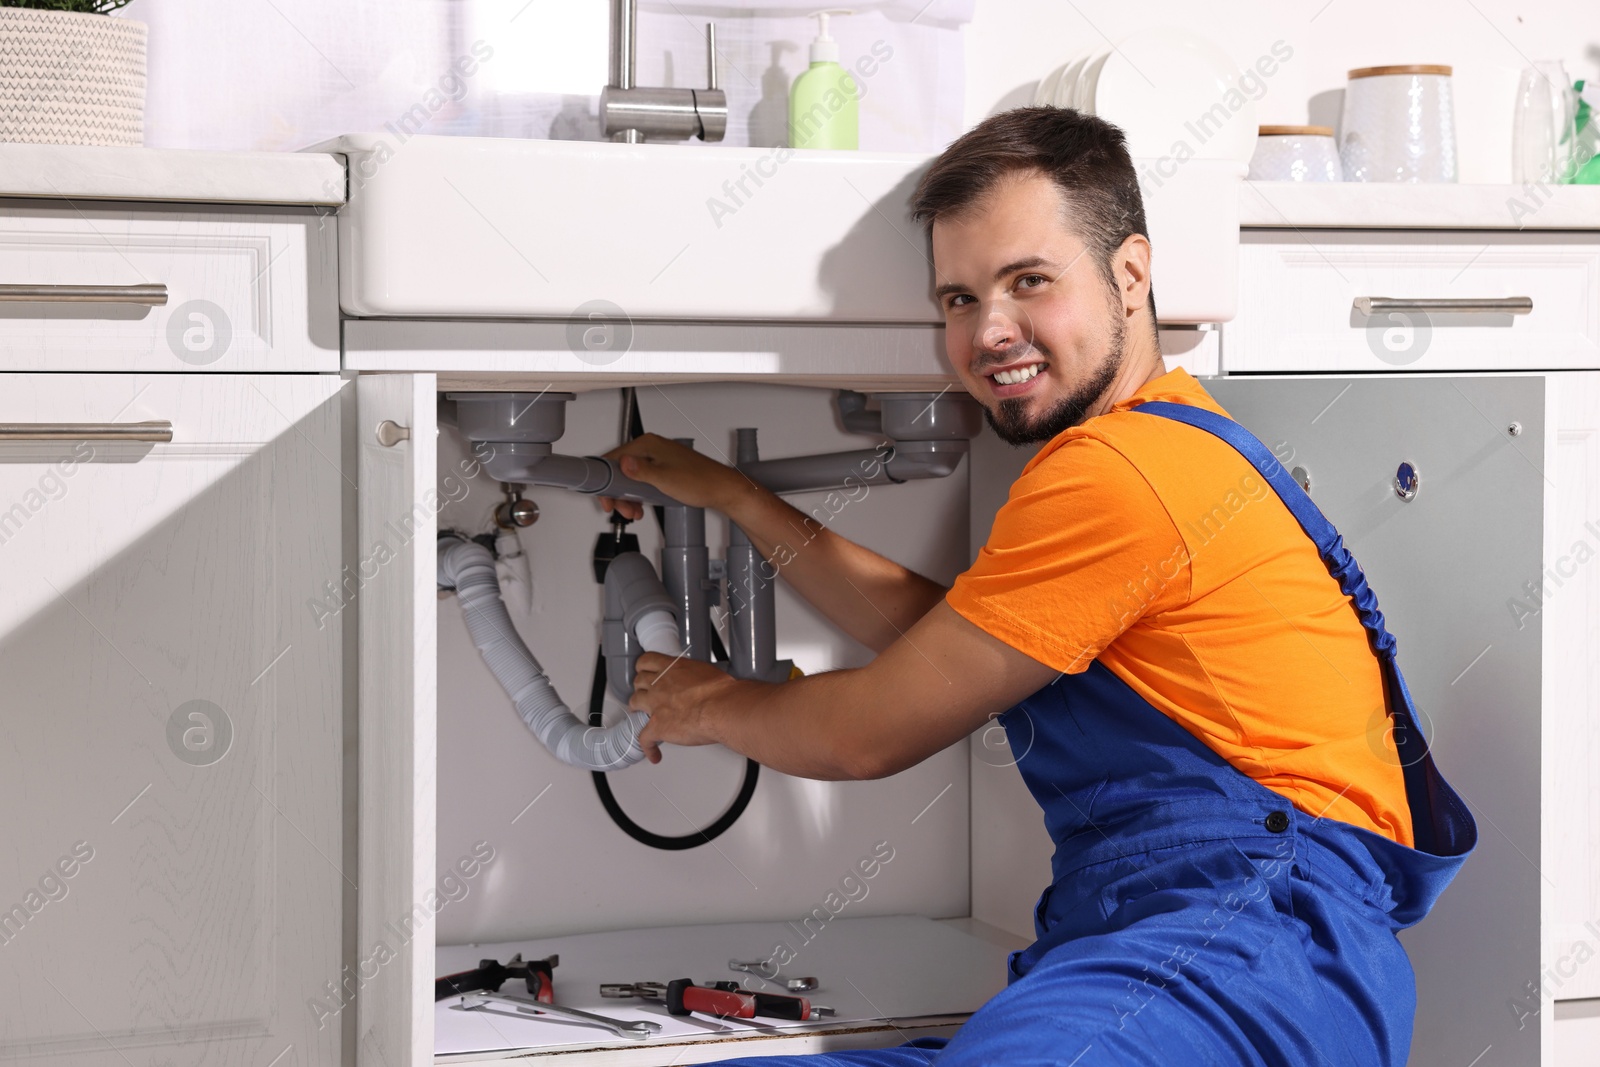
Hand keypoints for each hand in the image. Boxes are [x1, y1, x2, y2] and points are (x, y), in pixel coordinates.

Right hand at [599, 433, 751, 520]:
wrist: (722, 490)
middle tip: (621, 509)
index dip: (606, 481)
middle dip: (618, 493)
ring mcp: (658, 458)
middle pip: (621, 469)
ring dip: (628, 497)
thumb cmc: (700, 482)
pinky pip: (642, 481)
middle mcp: (651, 448)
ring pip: (631, 477)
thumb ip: (640, 472)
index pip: (614, 458)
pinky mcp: (663, 468)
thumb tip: (622, 464)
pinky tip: (641, 507)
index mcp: (648, 445)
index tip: (605, 498)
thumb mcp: (664, 479)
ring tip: (634, 512)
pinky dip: (639, 494)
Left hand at [629, 652, 751, 763]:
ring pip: (635, 703)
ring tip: (640, 715)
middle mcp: (660, 684)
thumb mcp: (707, 672)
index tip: (644, 671)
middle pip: (639, 682)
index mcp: (672, 668)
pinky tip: (653, 754)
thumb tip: (701, 681)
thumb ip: (695, 675)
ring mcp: (656, 705)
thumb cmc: (721, 691)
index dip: (643, 668)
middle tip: (645, 693)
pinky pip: (644, 738)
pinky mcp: (658, 726)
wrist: (722, 707)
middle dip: (641, 688)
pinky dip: (648, 748)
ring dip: (637, 709)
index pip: (647, 661)